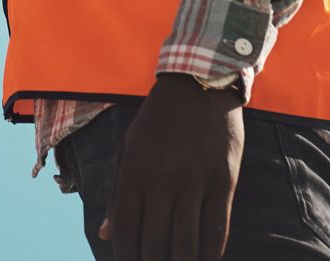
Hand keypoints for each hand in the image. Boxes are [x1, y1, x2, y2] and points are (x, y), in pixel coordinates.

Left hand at [107, 74, 243, 260]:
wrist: (198, 85)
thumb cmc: (157, 122)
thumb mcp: (128, 150)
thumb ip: (118, 194)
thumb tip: (105, 234)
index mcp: (134, 173)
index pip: (127, 231)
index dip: (126, 258)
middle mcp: (162, 181)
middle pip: (155, 243)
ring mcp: (194, 182)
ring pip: (187, 242)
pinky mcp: (223, 181)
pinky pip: (217, 229)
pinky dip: (211, 254)